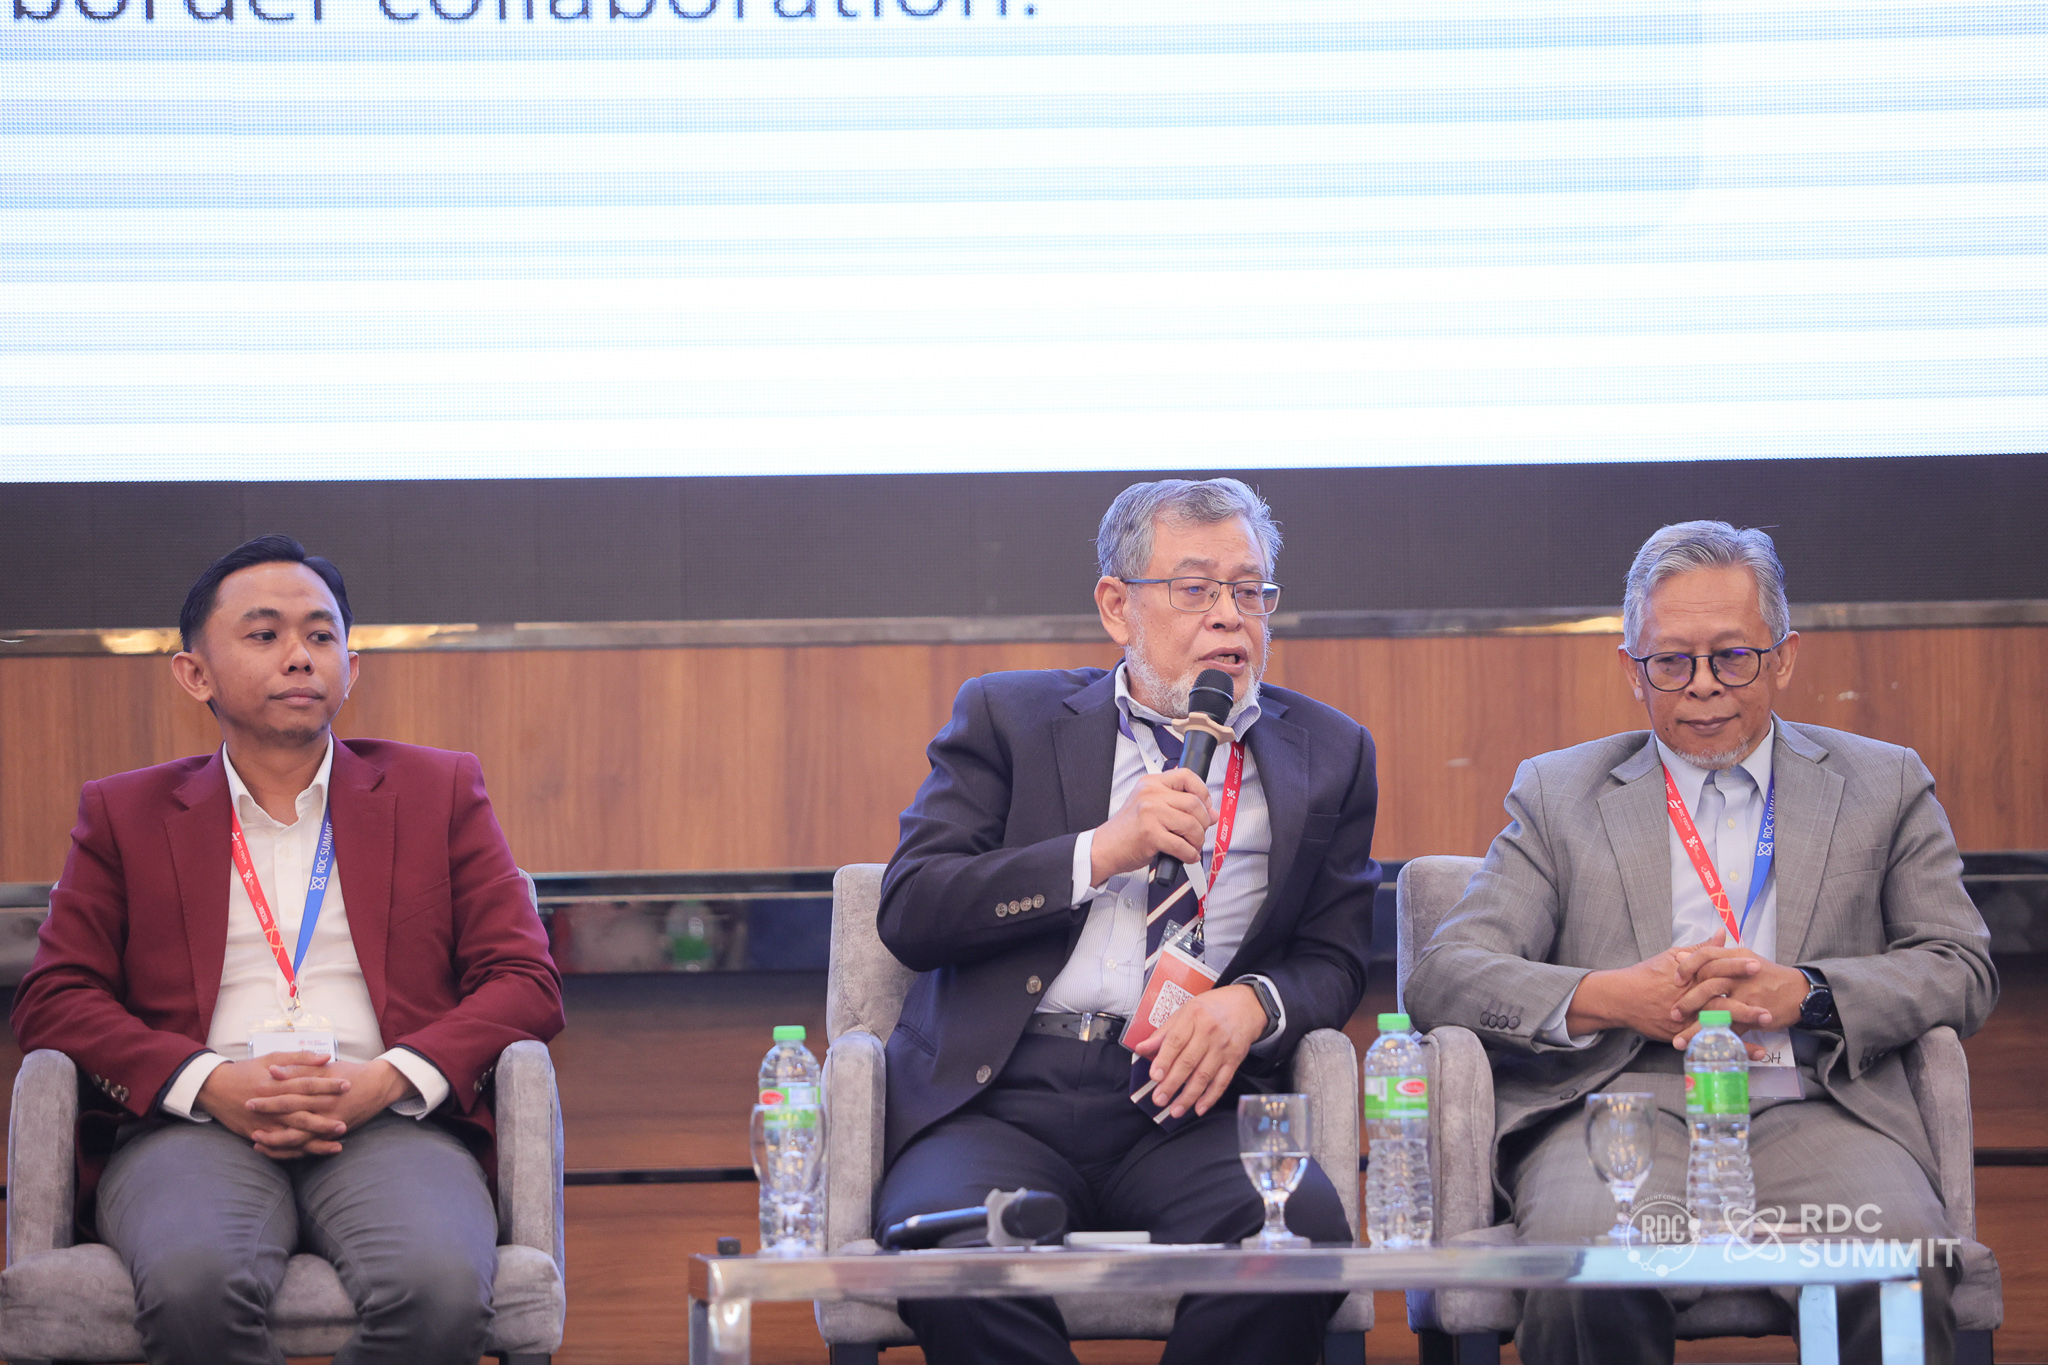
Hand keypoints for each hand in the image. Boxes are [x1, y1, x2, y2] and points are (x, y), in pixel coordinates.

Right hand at [196, 1051, 352, 1158]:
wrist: (214, 1088)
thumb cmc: (246, 1070)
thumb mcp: (272, 1058)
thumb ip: (300, 1058)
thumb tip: (327, 1057)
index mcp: (275, 1084)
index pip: (306, 1084)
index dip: (327, 1085)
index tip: (348, 1085)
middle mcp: (269, 1105)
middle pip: (301, 1113)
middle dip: (324, 1119)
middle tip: (346, 1121)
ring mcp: (262, 1123)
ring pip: (292, 1135)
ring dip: (314, 1141)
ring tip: (337, 1143)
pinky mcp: (256, 1134)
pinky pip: (278, 1146)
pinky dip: (296, 1151)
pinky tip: (313, 1152)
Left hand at [245, 1057, 417, 1159]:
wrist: (379, 1086)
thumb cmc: (350, 1073)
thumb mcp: (326, 1067)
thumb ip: (299, 1067)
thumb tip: (273, 1070)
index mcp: (321, 1090)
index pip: (291, 1095)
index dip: (269, 1098)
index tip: (249, 1099)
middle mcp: (325, 1109)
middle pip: (292, 1117)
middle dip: (268, 1120)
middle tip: (248, 1123)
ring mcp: (329, 1124)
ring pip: (299, 1138)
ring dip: (276, 1141)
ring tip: (256, 1140)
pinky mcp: (333, 1135)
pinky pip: (309, 1148)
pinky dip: (291, 1151)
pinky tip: (275, 1150)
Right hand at [1090, 768, 1213, 885]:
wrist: (1105, 847)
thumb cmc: (1128, 829)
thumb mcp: (1151, 808)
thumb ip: (1179, 806)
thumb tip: (1211, 813)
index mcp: (1151, 783)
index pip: (1187, 776)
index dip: (1203, 791)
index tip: (1206, 806)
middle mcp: (1150, 794)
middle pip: (1194, 803)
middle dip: (1203, 823)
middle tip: (1198, 833)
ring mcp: (1150, 813)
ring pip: (1191, 824)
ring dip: (1197, 840)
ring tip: (1192, 846)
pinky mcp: (1150, 834)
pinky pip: (1182, 845)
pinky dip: (1189, 854)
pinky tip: (1186, 856)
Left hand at [1130, 983, 1267, 1118]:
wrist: (1246, 1006)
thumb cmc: (1210, 1009)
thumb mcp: (1184, 1012)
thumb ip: (1163, 1033)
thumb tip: (1140, 1048)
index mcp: (1193, 1017)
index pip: (1175, 1041)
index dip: (1164, 1060)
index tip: (1154, 1076)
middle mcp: (1209, 1032)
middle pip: (1188, 1061)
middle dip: (1172, 1084)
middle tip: (1159, 1099)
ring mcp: (1223, 1048)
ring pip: (1204, 1075)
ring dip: (1189, 1096)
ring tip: (1175, 1110)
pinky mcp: (1234, 1060)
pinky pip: (1222, 1082)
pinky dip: (1211, 1097)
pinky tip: (1199, 1108)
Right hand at [1564, 931, 1772, 1056]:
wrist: (1621, 998)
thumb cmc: (1646, 975)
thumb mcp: (1670, 956)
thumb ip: (1699, 949)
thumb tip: (1721, 934)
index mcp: (1688, 975)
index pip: (1715, 968)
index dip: (1736, 966)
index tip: (1756, 965)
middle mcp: (1689, 996)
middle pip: (1721, 998)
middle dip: (1746, 1000)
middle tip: (1769, 1003)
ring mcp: (1686, 1016)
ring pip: (1718, 1021)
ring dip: (1744, 1024)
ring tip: (1767, 1025)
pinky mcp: (1683, 1033)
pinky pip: (1711, 1041)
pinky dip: (1733, 1047)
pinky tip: (1753, 1053)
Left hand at [1667, 947, 1809, 1048]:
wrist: (1800, 992)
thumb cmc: (1767, 975)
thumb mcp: (1742, 958)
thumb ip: (1712, 956)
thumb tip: (1679, 955)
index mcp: (1736, 957)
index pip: (1706, 956)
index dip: (1687, 967)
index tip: (1675, 980)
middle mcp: (1742, 974)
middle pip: (1709, 985)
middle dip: (1687, 1001)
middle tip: (1673, 1014)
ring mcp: (1750, 996)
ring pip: (1718, 1010)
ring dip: (1696, 1028)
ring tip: (1679, 1040)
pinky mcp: (1756, 1016)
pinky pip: (1733, 1029)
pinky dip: (1718, 1039)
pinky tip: (1704, 1047)